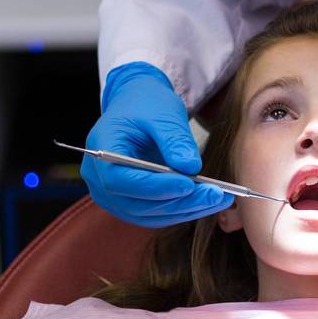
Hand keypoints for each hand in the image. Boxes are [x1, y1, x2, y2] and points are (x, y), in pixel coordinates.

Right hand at [80, 62, 230, 227]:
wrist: (137, 106)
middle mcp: (99, 179)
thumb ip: (174, 139)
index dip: (155, 186)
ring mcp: (112, 195)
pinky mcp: (129, 202)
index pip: (121, 180)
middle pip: (137, 203)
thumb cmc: (146, 104)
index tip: (189, 184)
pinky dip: (181, 210)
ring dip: (185, 210)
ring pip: (148, 214)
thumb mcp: (162, 112)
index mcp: (102, 150)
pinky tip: (207, 201)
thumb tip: (191, 168)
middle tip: (215, 195)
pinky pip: (154, 214)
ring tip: (218, 199)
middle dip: (179, 202)